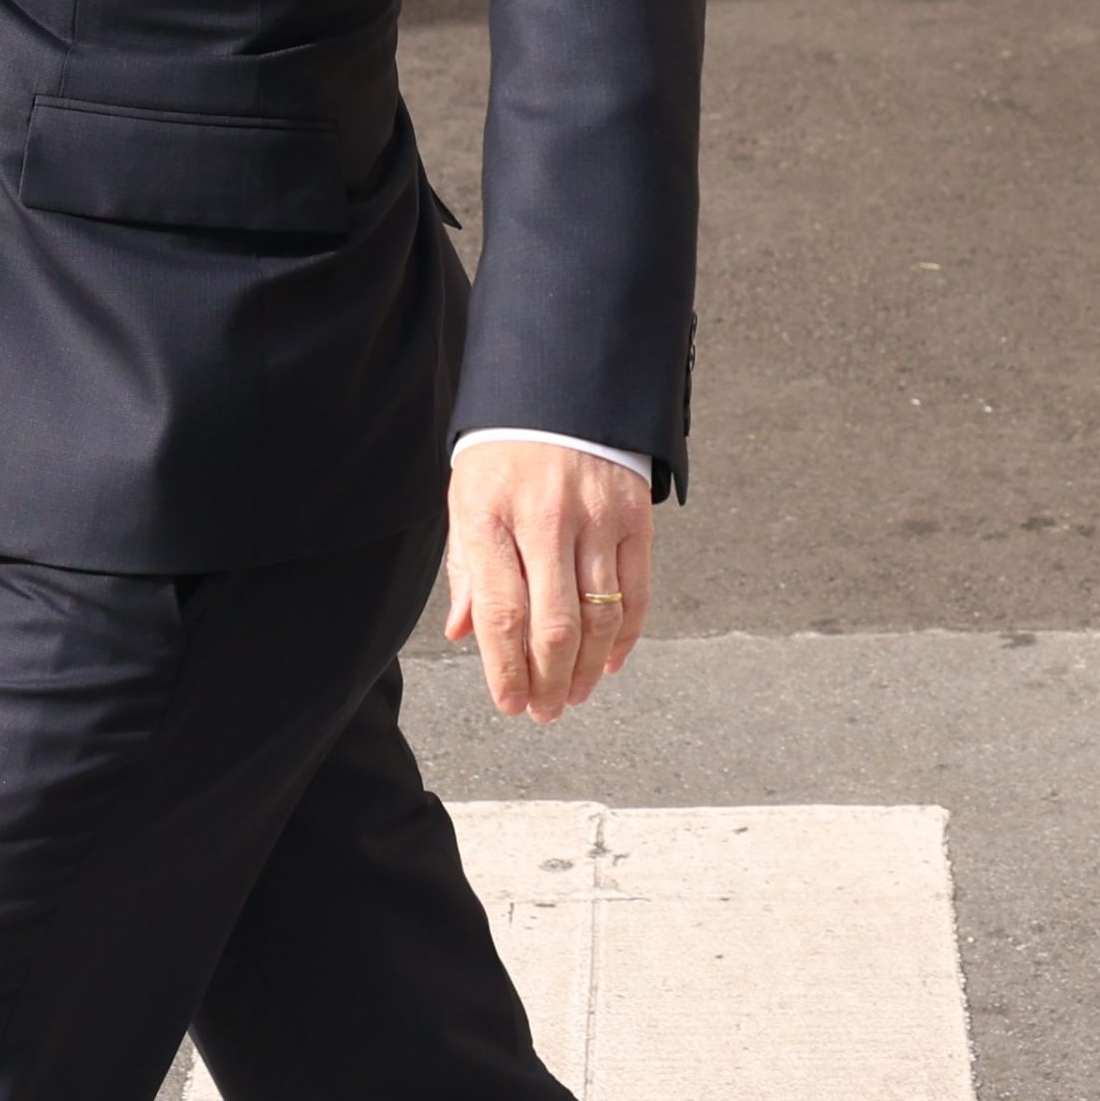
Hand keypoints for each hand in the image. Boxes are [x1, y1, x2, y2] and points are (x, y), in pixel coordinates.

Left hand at [444, 436, 653, 725]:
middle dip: (550, 683)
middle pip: (554, 626)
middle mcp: (544, 519)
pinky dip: (626, 637)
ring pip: (599, 618)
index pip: (502, 613)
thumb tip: (463, 635)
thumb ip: (468, 570)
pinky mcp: (634, 517)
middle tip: (545, 712)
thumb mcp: (466, 500)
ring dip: (588, 670)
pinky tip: (611, 663)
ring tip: (575, 695)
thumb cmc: (502, 452)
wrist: (558, 387)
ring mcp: (595, 518)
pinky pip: (636, 593)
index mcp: (491, 516)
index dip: (506, 670)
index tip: (510, 704)